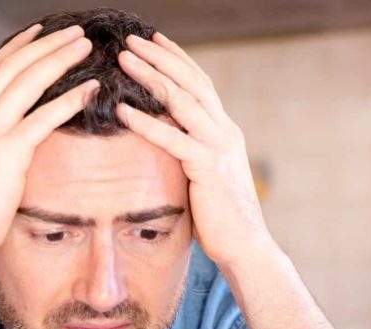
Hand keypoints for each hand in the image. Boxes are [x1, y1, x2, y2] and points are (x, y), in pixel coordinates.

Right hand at [0, 24, 100, 256]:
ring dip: (60, 60)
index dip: (18, 48)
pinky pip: (44, 117)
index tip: (38, 32)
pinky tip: (90, 90)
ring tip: (84, 48)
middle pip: (14, 67)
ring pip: (29, 82)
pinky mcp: (8, 152)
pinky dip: (70, 100)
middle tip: (74, 33)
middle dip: (46, 45)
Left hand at [115, 33, 274, 268]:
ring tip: (123, 59)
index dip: (176, 60)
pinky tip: (123, 109)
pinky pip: (173, 138)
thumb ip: (189, 156)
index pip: (200, 84)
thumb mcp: (204, 178)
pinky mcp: (208, 168)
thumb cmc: (221, 220)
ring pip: (182, 101)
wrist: (247, 247)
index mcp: (225, 132)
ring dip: (150, 76)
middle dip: (160, 57)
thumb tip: (163, 147)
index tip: (153, 40)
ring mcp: (219, 148)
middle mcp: (225, 132)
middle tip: (131, 39)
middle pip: (190, 82)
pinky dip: (146, 122)